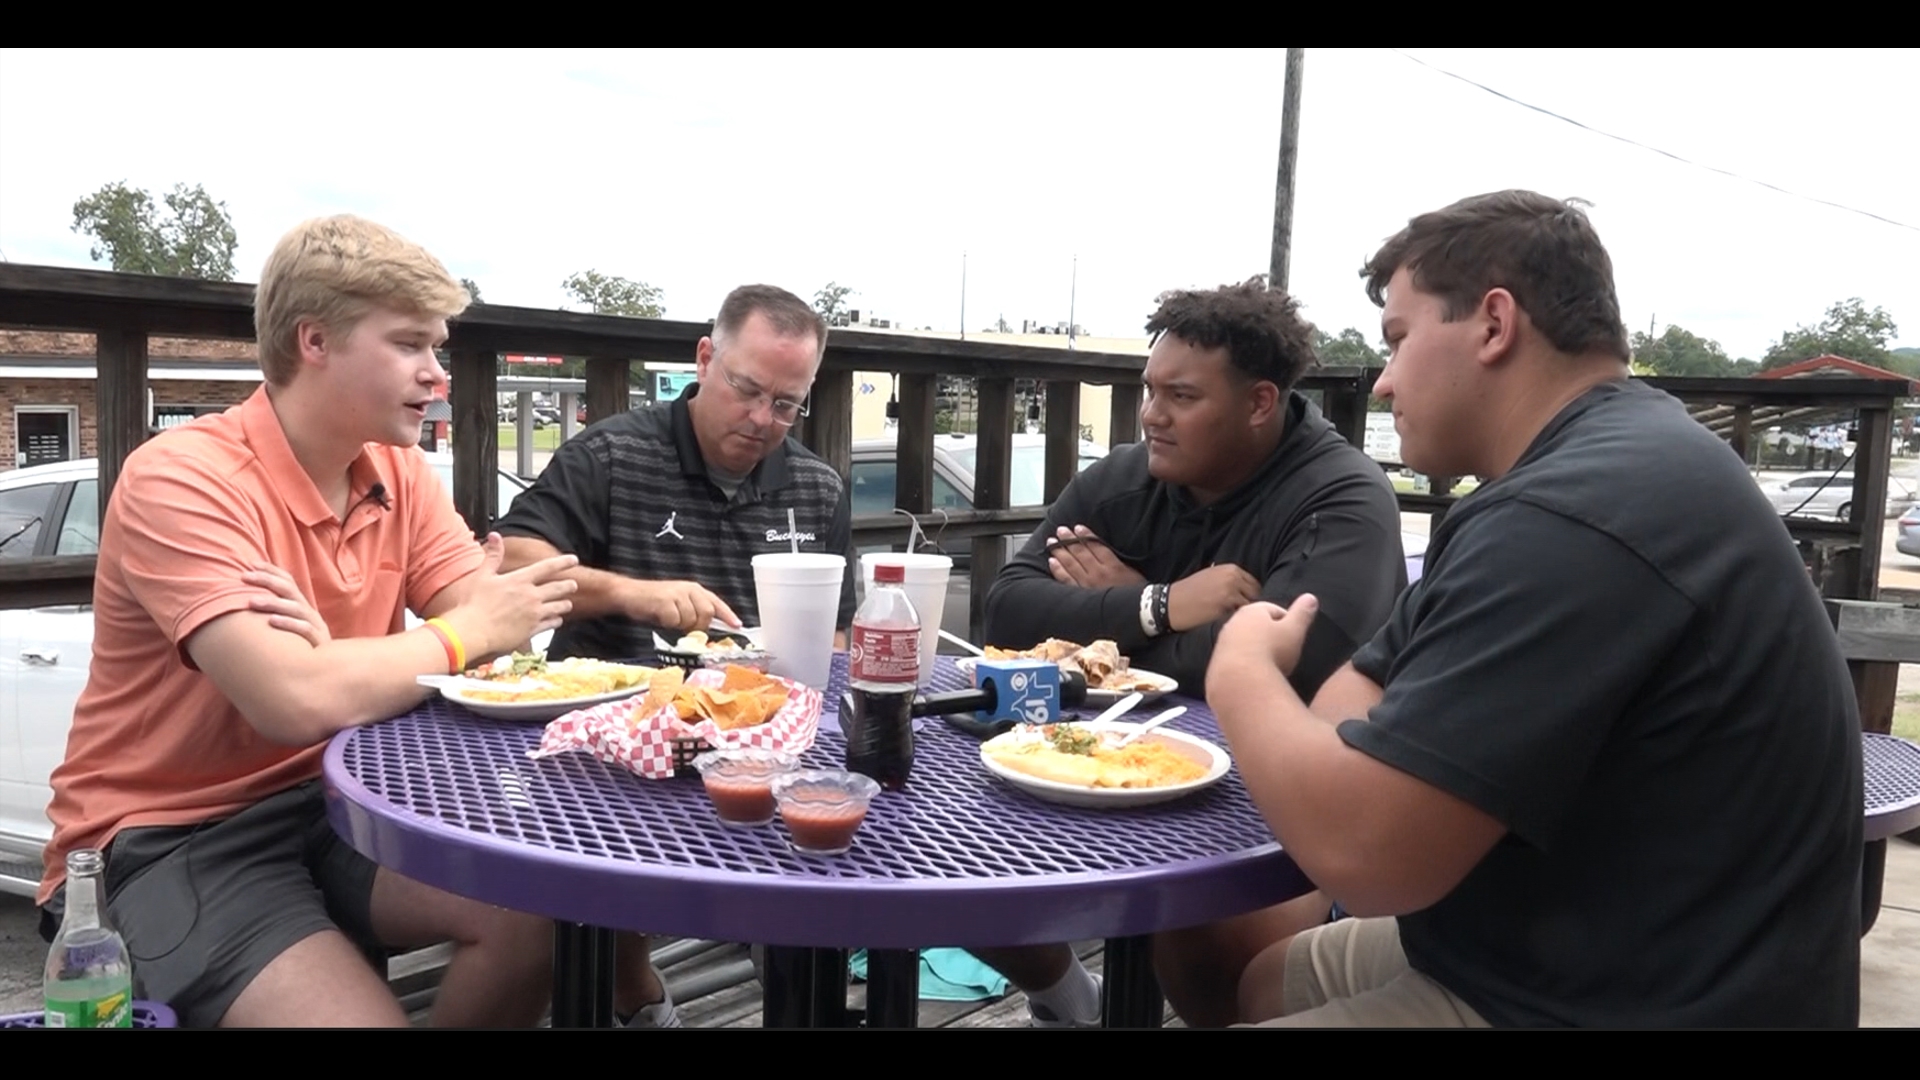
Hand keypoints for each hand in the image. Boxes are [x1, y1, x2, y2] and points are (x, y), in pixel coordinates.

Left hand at [244, 564, 330, 647]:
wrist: (329, 671)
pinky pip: (304, 630)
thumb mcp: (292, 626)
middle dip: (266, 580)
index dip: (271, 570)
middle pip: (289, 590)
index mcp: (302, 606)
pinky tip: (271, 621)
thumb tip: (246, 600)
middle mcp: (309, 612)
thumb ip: (276, 613)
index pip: (288, 581)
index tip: (251, 563)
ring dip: (273, 603)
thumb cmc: (301, 648)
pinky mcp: (319, 642)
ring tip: (251, 601)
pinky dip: (288, 624)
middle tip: (244, 576)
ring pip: (295, 608)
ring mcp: (315, 626)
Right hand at [446, 533, 579, 657]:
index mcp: (520, 580)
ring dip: (564, 605)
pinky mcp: (532, 630)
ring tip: (567, 604)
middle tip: (573, 585)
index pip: (547, 567)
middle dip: (569, 586)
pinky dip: (555, 621)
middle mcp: (531, 596)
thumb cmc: (473, 604)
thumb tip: (495, 536)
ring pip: (559, 608)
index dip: (563, 562)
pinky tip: (555, 621)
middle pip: (558, 588)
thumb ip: (493, 556)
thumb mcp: (482, 575)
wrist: (473, 631)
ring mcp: (534, 614)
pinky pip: (551, 624)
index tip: (573, 559)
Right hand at [630, 579, 741, 632]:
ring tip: (668, 618)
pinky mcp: (666, 601)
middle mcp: (688, 589)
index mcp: (694, 589)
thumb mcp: (678, 604)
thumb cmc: (654, 602)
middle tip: (683, 625)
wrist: (629, 594)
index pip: (716, 602)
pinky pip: (674, 621)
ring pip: (691, 620)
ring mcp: (677, 594)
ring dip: (679, 625)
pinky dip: (667, 624)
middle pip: (707, 614)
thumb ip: (694, 613)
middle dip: (698, 625)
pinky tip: (660, 616)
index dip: (728, 614)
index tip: (737, 624)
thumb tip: (706, 629)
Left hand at [1047, 525, 1145, 588]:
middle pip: (1081, 552)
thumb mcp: (1133, 574)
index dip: (1085, 536)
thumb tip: (1104, 553)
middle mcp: (1099, 573)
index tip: (1077, 528)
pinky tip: (1052, 562)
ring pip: (1071, 564)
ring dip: (1060, 551)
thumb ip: (1117, 562)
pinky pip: (1067, 581)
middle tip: (1060, 530)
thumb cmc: (1137, 596)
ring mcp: (1088, 585)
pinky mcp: (1082, 596)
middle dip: (1068, 540)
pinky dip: (1058, 570)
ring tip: (1052, 542)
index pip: (1096, 546)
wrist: (1138, 614)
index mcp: (1113, 566)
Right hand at [1166, 563, 1261, 630]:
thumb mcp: (1211, 577)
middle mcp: (1233, 578)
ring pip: (1251, 607)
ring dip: (1246, 616)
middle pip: (1256, 595)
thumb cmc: (1190, 593)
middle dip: (1251, 606)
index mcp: (1231, 569)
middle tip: (1242, 618)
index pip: (1254, 584)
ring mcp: (1230, 592)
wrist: (1171, 604)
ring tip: (1236, 622)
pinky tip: (1229, 625)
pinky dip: (1239, 622)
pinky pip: (1241, 616)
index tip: (1243, 606)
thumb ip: (1230, 580)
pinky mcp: (1225, 607)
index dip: (1250, 597)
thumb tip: (1247, 592)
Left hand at [1210, 595, 1318, 689]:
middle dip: (1270, 637)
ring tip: (1270, 667)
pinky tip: (1255, 677)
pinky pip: (1235, 662)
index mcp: (1251, 610)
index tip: (1295, 638)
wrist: (1239, 682)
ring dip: (1257, 652)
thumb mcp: (1295, 631)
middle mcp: (1232, 623)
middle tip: (1284, 653)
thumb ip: (1303, 613)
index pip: (1274, 610)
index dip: (1288, 623)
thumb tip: (1310, 597)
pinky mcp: (1215, 664)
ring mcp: (1221, 644)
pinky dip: (1245, 667)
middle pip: (1257, 627)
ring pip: (1244, 644)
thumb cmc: (1271, 652)